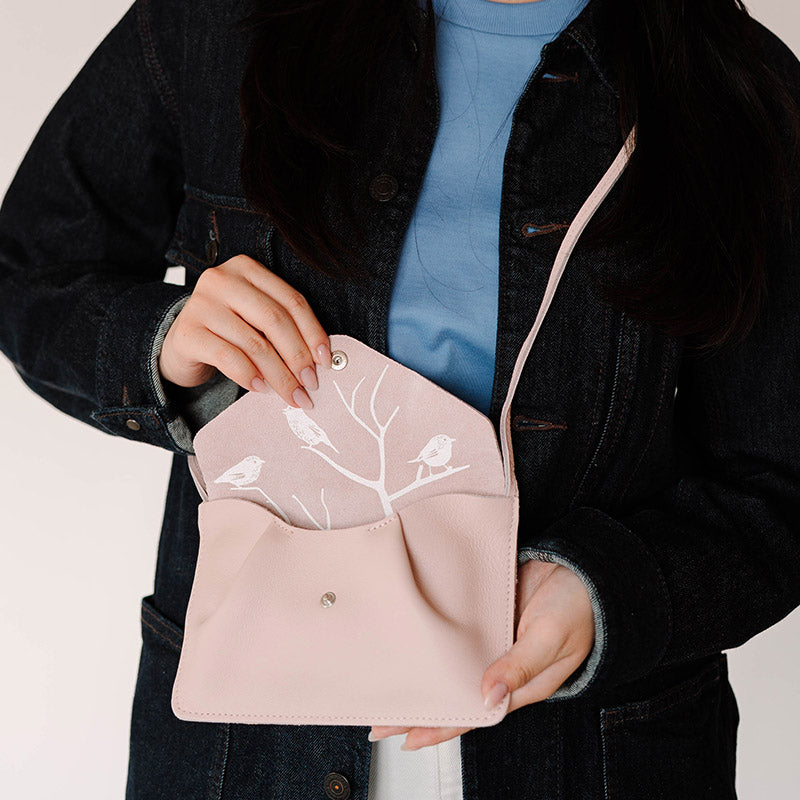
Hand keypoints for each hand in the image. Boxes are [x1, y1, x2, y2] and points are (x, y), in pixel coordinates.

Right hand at [158, 254, 331, 408]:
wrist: (181, 344)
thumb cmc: (227, 331)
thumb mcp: (256, 319)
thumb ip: (284, 327)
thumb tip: (320, 359)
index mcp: (247, 269)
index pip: (291, 300)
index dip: (313, 333)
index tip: (325, 361)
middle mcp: (222, 279)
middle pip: (274, 320)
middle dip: (298, 357)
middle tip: (310, 384)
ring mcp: (201, 304)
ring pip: (254, 343)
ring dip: (279, 375)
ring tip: (291, 395)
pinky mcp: (187, 332)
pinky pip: (228, 358)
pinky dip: (250, 376)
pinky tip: (261, 389)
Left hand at [368, 558, 594, 749]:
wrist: (583, 567)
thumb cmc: (578, 609)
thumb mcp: (550, 639)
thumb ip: (520, 667)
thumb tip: (487, 695)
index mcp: (518, 683)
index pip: (473, 713)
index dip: (441, 727)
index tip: (407, 738)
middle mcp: (499, 664)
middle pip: (453, 691)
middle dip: (420, 706)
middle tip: (382, 719)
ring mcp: (490, 638)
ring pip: (451, 661)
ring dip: (424, 670)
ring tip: (388, 681)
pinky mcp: (484, 613)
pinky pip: (455, 627)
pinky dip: (435, 633)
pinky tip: (411, 635)